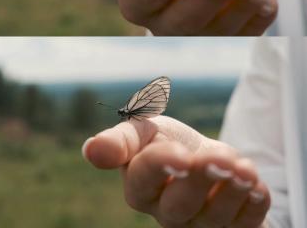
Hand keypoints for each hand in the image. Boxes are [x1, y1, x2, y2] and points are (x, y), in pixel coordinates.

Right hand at [83, 116, 269, 227]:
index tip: (182, 154)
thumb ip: (120, 140)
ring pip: (215, 216)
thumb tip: (92, 150)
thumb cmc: (164, 143)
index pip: (144, 178)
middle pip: (179, 204)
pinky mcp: (231, 227)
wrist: (201, 155)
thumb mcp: (142, 130)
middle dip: (201, 181)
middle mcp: (165, 211)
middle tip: (219, 161)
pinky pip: (244, 224)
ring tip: (244, 168)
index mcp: (138, 185)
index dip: (161, 167)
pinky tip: (256, 185)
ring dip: (233, 191)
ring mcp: (199, 223)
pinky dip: (254, 205)